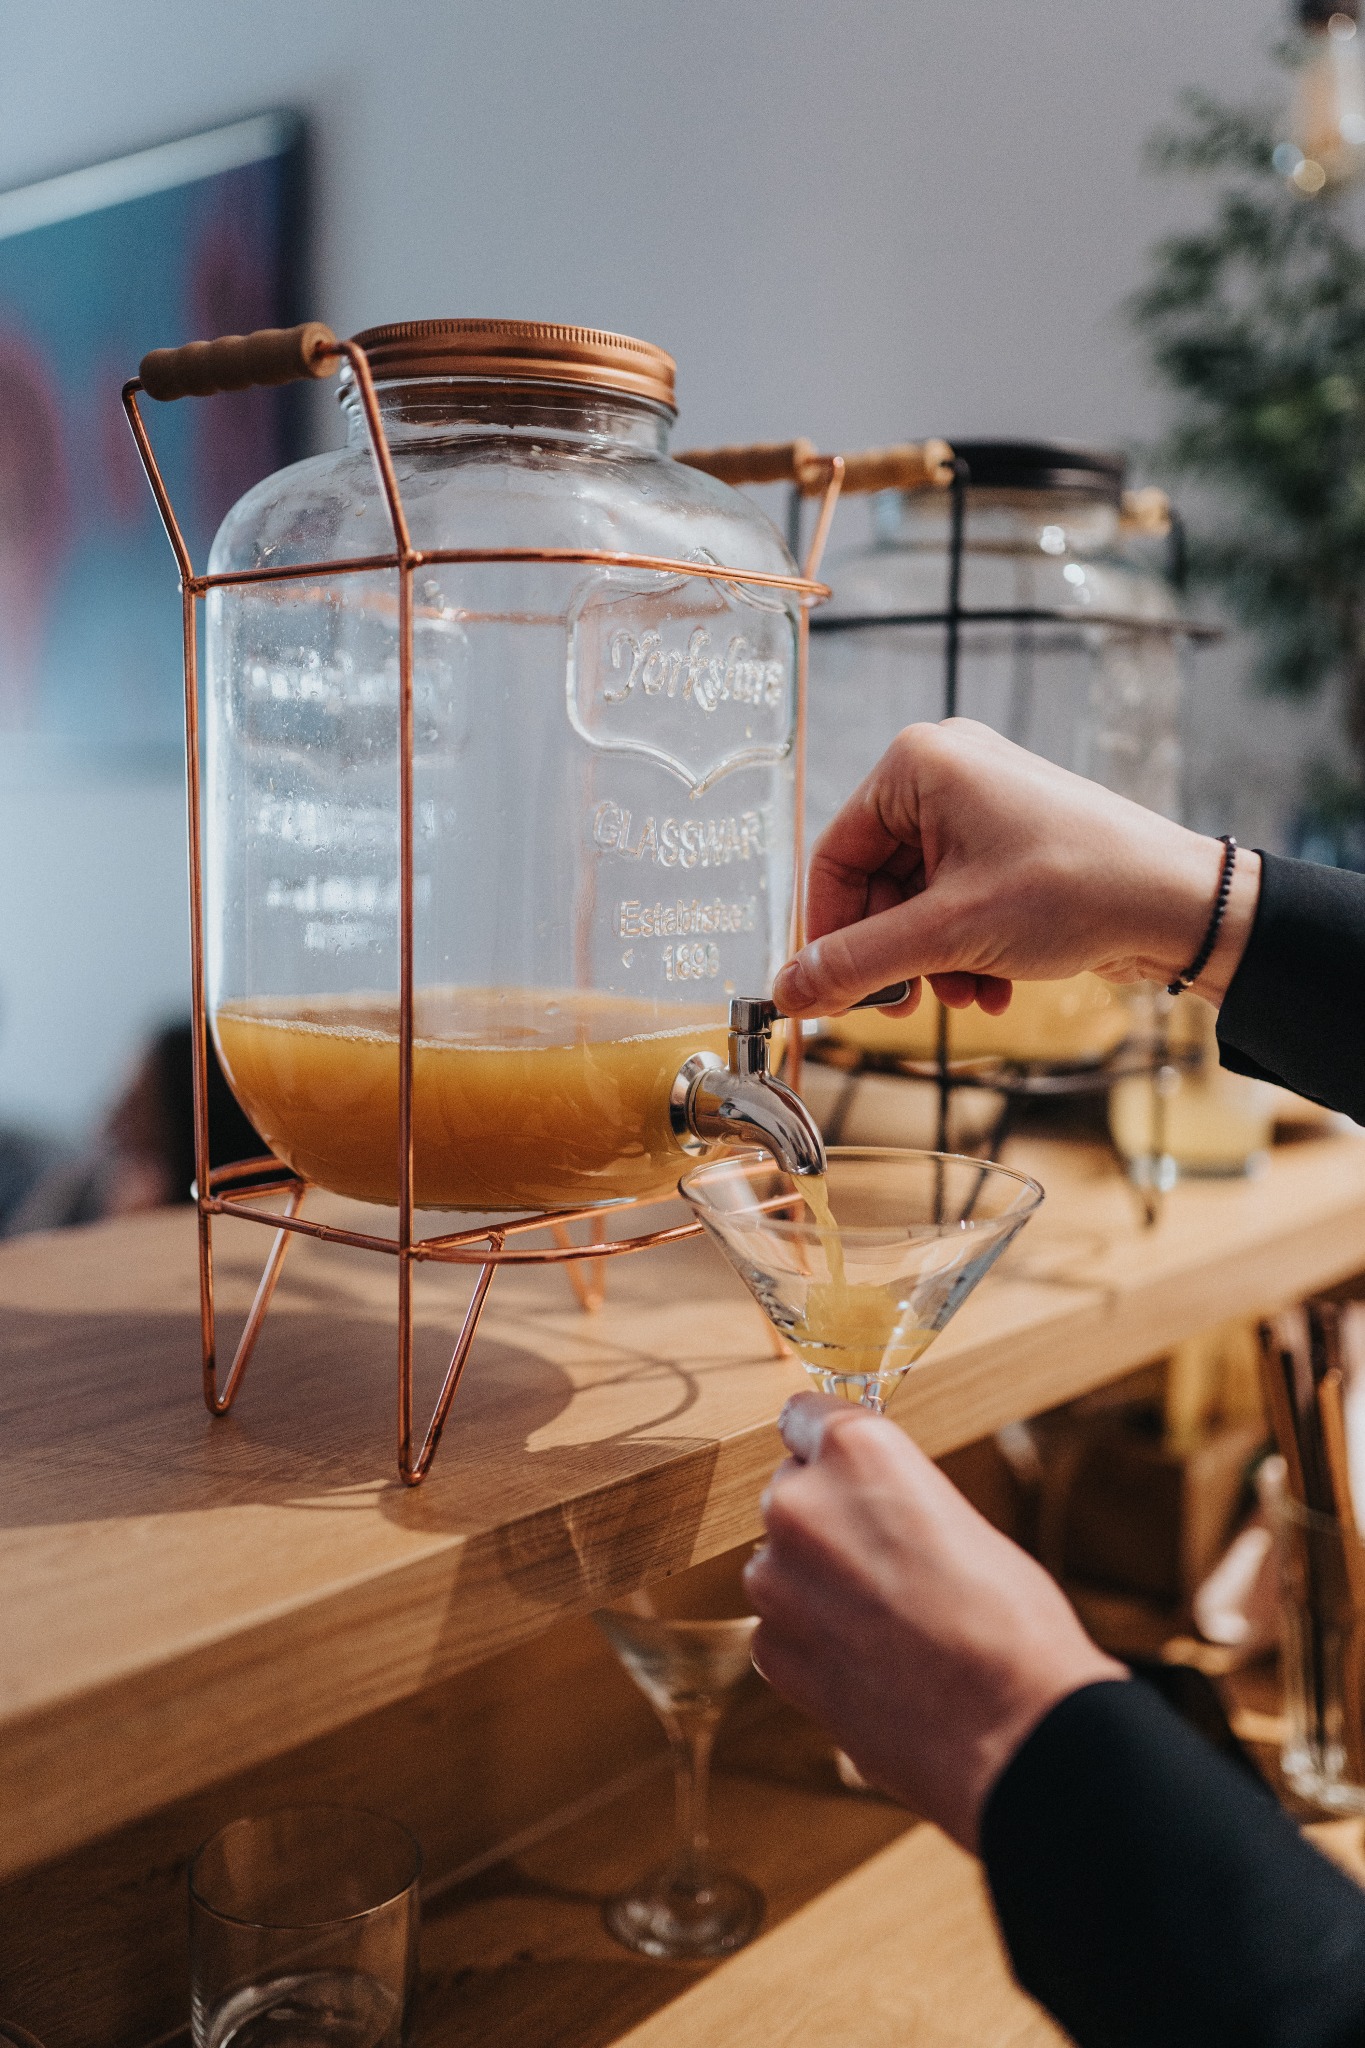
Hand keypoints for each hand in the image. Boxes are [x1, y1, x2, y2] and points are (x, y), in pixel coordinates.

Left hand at [743, 1393, 1123, 1850]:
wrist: (1014, 1726)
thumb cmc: (1010, 1618)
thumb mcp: (955, 1515)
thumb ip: (889, 1496)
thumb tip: (864, 1507)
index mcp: (856, 1450)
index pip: (804, 1415)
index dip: (825, 1443)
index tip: (837, 1463)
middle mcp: (801, 1501)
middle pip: (792, 1491)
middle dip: (826, 1519)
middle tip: (886, 1563)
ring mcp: (776, 1577)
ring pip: (781, 1562)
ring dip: (815, 1583)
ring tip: (887, 1624)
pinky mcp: (769, 1647)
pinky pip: (779, 1625)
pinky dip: (811, 1641)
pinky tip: (870, 1664)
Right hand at [774, 719, 1259, 1018]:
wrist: (1180, 905)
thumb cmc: (1078, 888)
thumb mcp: (949, 933)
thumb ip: (858, 963)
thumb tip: (790, 991)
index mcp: (918, 765)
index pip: (834, 857)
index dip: (828, 932)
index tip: (829, 991)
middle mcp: (947, 774)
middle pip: (877, 884)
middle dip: (895, 954)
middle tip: (903, 1006)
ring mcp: (983, 807)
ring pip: (919, 902)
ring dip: (935, 961)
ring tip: (968, 995)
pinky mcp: (1012, 843)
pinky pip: (958, 901)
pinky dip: (968, 950)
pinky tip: (997, 986)